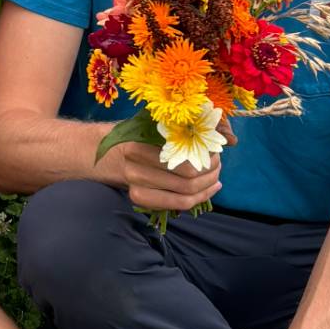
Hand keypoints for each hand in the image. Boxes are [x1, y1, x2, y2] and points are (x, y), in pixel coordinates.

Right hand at [98, 135, 223, 215]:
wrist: (107, 153)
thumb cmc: (135, 134)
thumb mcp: (153, 123)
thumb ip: (179, 127)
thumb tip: (222, 135)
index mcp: (138, 148)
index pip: (184, 162)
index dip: (206, 159)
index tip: (215, 150)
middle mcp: (135, 171)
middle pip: (187, 180)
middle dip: (210, 172)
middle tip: (218, 163)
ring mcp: (137, 189)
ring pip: (185, 196)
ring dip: (207, 187)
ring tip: (215, 176)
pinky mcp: (141, 200)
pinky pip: (177, 205)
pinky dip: (199, 198)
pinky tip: (210, 189)